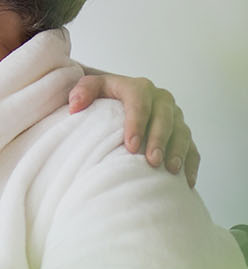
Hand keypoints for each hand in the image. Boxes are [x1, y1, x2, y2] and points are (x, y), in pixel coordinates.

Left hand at [68, 72, 197, 186]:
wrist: (117, 97)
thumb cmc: (101, 96)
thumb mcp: (89, 88)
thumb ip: (81, 91)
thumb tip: (75, 106)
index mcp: (138, 87)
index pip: (139, 102)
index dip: (137, 123)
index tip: (130, 146)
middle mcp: (161, 99)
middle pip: (165, 118)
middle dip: (160, 140)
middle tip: (153, 161)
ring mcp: (175, 116)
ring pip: (182, 132)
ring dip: (178, 151)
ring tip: (171, 170)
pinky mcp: (182, 131)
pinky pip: (192, 147)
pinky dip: (191, 163)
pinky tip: (186, 181)